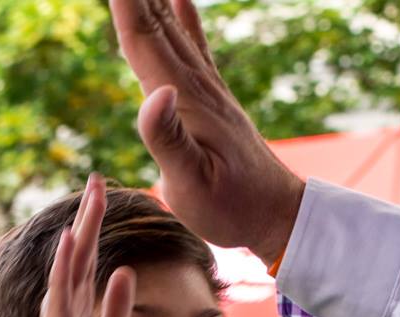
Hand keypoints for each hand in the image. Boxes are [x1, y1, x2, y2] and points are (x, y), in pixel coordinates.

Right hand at [40, 173, 136, 316]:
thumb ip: (118, 301)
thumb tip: (125, 269)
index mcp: (77, 299)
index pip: (87, 252)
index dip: (95, 222)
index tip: (104, 192)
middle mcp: (64, 299)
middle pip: (78, 247)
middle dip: (88, 213)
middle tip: (97, 179)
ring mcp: (58, 310)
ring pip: (69, 259)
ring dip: (79, 226)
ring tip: (90, 195)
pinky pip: (59, 288)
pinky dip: (63, 263)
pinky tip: (68, 238)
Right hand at [108, 0, 306, 261]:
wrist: (278, 213)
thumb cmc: (231, 206)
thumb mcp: (191, 183)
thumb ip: (168, 139)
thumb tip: (153, 92)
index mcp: (182, 99)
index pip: (141, 39)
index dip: (122, 3)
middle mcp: (194, 83)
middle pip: (153, 20)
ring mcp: (206, 87)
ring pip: (170, 26)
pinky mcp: (213, 97)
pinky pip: (194, 45)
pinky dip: (183, 16)